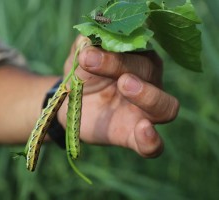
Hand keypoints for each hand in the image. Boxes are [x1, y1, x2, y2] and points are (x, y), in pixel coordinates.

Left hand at [58, 36, 178, 157]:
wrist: (69, 103)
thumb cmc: (81, 75)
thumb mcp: (79, 58)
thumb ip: (85, 46)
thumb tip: (89, 40)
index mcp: (137, 59)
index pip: (136, 50)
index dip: (114, 52)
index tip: (86, 55)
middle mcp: (148, 83)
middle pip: (151, 72)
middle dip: (124, 67)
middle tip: (97, 64)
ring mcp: (144, 112)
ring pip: (166, 107)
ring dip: (148, 96)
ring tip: (125, 85)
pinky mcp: (133, 136)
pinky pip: (153, 145)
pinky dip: (152, 140)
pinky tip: (144, 131)